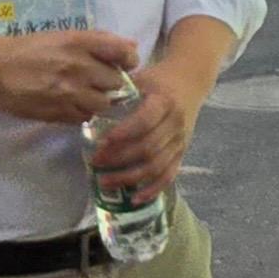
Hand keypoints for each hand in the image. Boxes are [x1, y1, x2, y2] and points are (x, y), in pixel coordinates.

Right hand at [0, 29, 139, 125]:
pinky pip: (85, 117)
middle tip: (102, 82)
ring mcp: (68, 93)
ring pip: (104, 104)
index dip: (129, 60)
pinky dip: (84, 113)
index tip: (125, 64)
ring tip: (87, 95)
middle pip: (116, 83)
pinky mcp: (59, 113)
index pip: (122, 52)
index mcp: (78, 43)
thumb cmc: (30, 49)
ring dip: (100, 101)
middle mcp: (77, 67)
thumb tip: (131, 45)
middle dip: (113, 83)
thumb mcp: (63, 36)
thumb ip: (98, 40)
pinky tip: (73, 104)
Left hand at [86, 55, 207, 200]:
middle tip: (95, 162)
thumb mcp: (141, 78)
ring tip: (105, 182)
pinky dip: (152, 190)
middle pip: (148, 148)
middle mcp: (175, 123)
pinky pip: (168, 176)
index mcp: (164, 102)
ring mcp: (180, 141)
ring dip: (130, 178)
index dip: (123, 134)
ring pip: (156, 167)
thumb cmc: (158, 80)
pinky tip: (135, 199)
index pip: (144, 121)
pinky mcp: (182, 154)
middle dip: (119, 159)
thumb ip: (118, 92)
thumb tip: (88, 107)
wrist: (190, 82)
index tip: (101, 142)